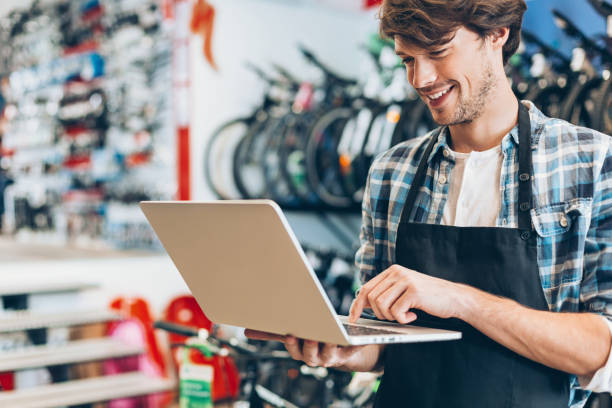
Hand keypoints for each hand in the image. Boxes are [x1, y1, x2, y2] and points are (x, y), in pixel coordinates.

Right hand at [244, 329, 365, 367]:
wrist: (341, 351)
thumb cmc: (313, 337)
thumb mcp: (294, 333)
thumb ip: (273, 333)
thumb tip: (245, 331)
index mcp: (300, 352)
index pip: (293, 349)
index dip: (292, 343)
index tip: (290, 334)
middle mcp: (314, 358)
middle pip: (310, 354)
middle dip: (310, 345)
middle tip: (311, 335)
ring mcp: (330, 358)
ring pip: (329, 354)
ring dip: (329, 345)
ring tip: (331, 335)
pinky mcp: (346, 355)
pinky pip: (350, 351)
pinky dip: (352, 345)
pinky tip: (353, 337)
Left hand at [349, 264, 466, 323]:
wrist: (454, 298)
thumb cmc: (428, 298)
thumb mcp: (404, 291)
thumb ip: (386, 293)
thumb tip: (362, 304)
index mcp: (392, 271)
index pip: (366, 288)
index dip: (357, 305)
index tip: (354, 318)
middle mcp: (396, 272)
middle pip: (371, 298)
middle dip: (379, 314)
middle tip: (395, 317)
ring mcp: (405, 280)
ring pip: (381, 305)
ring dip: (391, 317)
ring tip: (405, 316)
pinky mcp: (414, 291)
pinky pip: (396, 311)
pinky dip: (403, 319)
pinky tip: (413, 316)